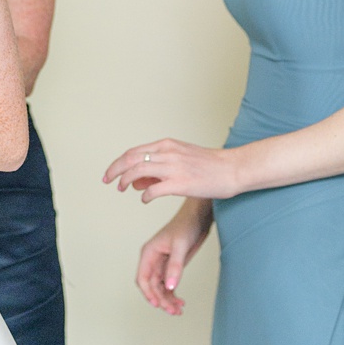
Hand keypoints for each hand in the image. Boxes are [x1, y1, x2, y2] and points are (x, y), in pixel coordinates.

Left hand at [103, 137, 241, 202]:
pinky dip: (145, 195)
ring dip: (126, 181)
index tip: (110, 173)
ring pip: (138, 171)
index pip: (133, 152)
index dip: (118, 163)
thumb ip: (159, 166)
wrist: (235, 168)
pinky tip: (145, 199)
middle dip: (115, 170)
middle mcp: (168, 153)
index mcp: (167, 145)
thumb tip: (136, 181)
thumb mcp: (181, 158)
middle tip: (107, 181)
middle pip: (130, 159)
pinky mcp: (182, 183)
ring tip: (122, 189)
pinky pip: (154, 189)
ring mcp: (174, 167)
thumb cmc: (210, 166)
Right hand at [132, 203, 214, 315]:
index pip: (142, 278)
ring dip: (167, 300)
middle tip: (173, 311)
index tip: (156, 304)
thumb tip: (170, 287)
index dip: (147, 293)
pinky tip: (181, 303)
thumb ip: (175, 267)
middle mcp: (153, 261)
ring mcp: (162, 265)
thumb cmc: (186, 227)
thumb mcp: (180, 247)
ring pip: (160, 288)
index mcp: (148, 253)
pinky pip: (169, 285)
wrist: (198, 218)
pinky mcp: (172, 267)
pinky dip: (173, 295)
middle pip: (152, 286)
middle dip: (161, 299)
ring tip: (178, 311)